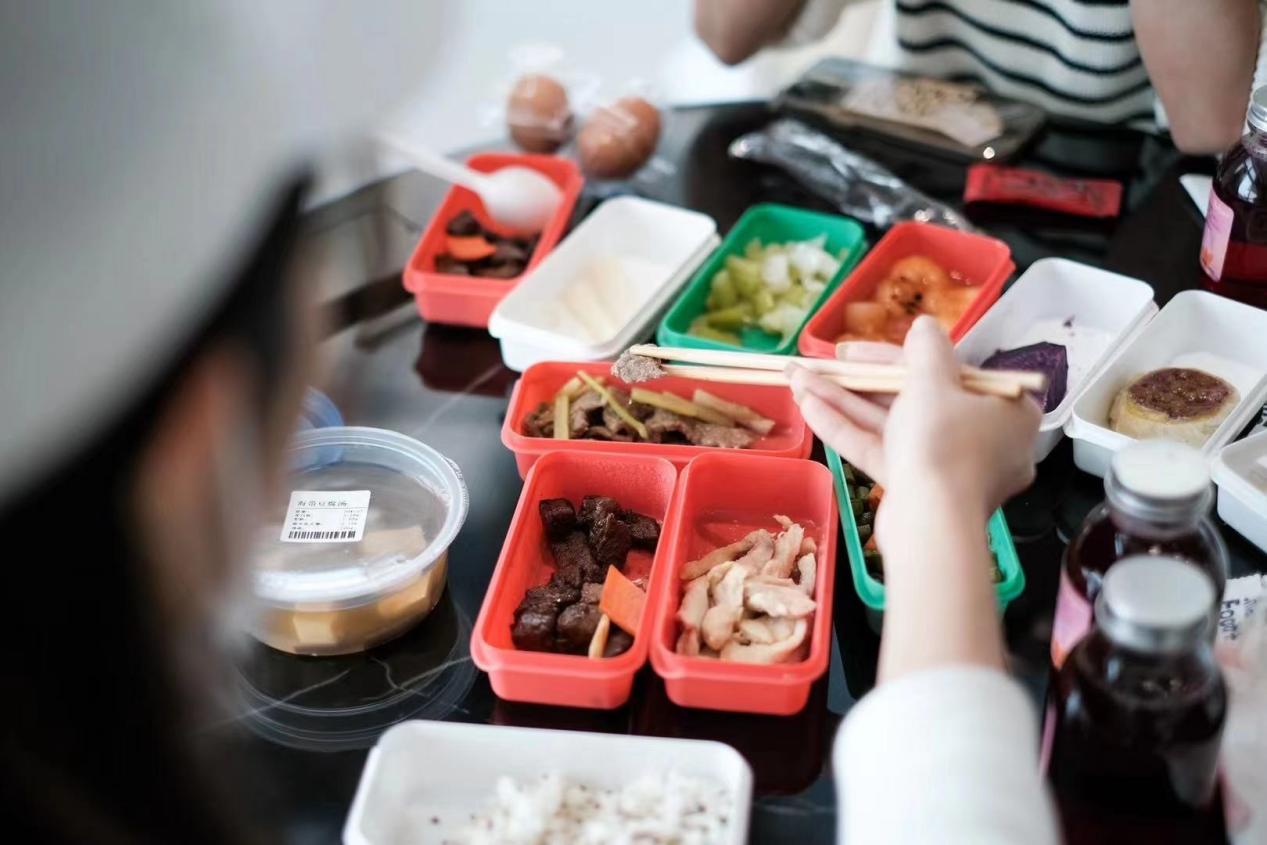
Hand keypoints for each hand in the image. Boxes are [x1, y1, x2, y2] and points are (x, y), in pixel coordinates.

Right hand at [787, 316, 1040, 528]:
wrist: (932, 523)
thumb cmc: (944, 444)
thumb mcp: (933, 382)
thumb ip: (926, 349)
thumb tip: (925, 325)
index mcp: (1005, 411)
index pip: (947, 373)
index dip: (896, 357)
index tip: (858, 351)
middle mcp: (983, 440)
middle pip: (914, 399)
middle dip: (858, 381)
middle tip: (823, 362)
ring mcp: (948, 469)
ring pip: (892, 426)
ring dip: (843, 401)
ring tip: (798, 380)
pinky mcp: (919, 491)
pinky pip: (885, 453)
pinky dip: (849, 431)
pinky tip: (808, 408)